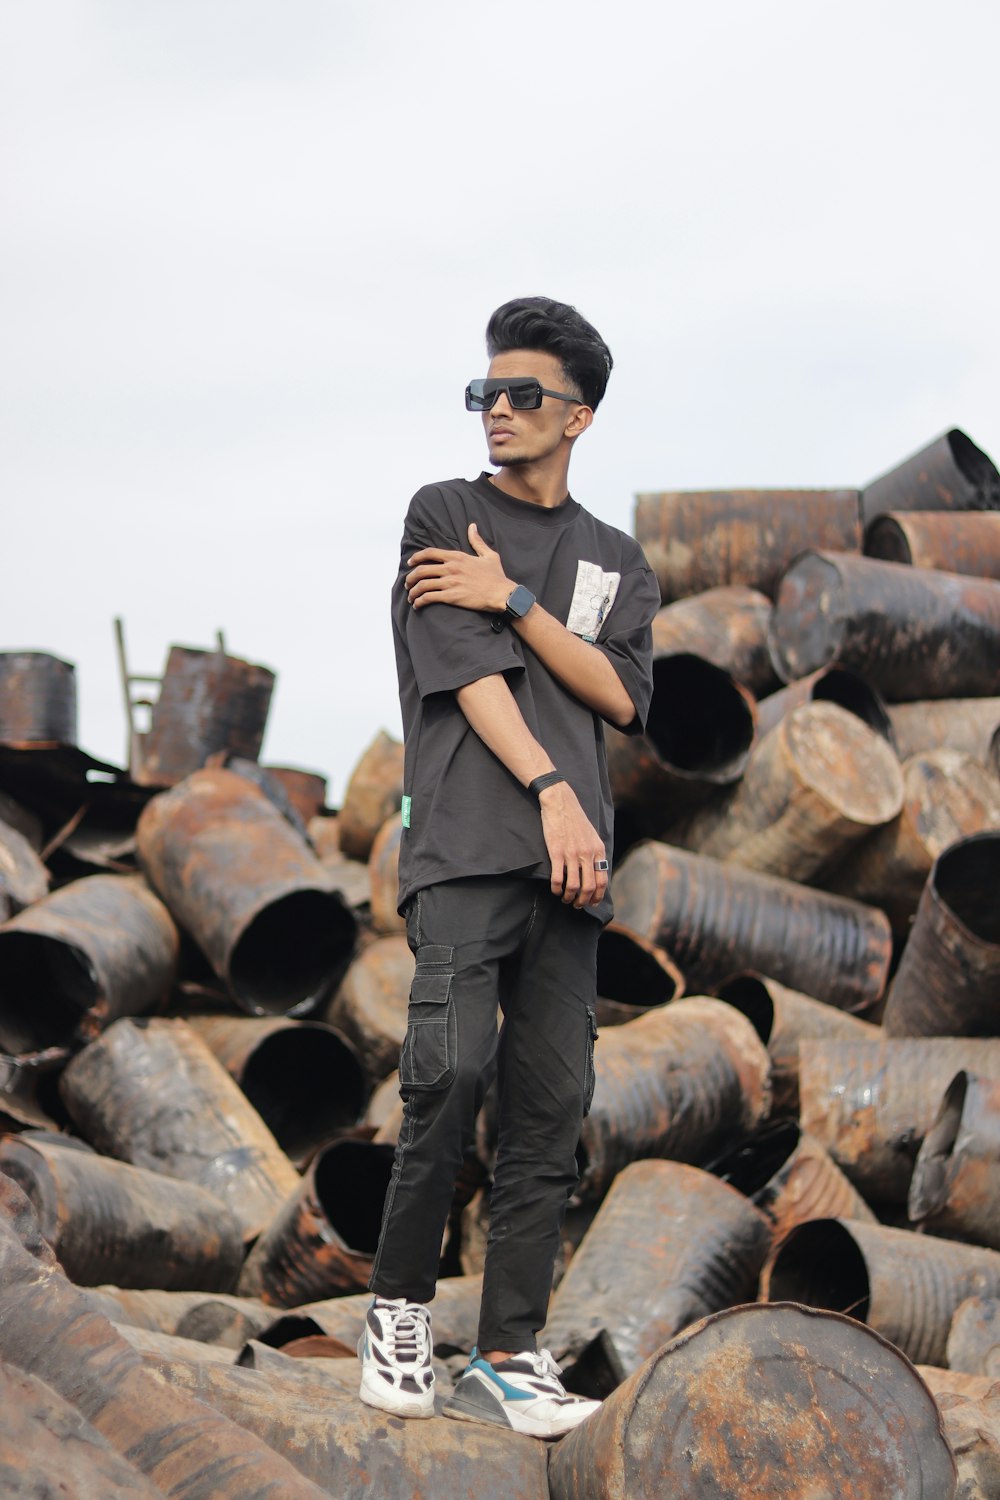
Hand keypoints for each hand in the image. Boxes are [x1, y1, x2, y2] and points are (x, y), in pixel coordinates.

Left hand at [406, 523, 512, 612]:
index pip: (429, 553)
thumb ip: (477, 541)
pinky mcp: (451, 597)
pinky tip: (417, 605)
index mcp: (457, 557)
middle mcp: (451, 568)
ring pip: (422, 585)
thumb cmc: (496, 576)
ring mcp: (450, 582)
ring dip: (413, 592)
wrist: (502, 594)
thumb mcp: (488, 555)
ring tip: (411, 597)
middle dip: (410, 577)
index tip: (410, 562)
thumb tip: (472, 526)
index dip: (416, 557)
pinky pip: (429, 598)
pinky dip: (419, 601)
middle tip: (407, 584)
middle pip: (421, 570)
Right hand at [537, 781, 608, 908]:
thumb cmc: (575, 820)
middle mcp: (587, 854)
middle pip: (589, 887)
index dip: (597, 896)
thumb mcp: (592, 836)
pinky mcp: (556, 852)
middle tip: (577, 905)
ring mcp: (572, 854)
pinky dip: (556, 888)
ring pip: (574, 885)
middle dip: (583, 901)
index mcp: (598, 850)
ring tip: (565, 899)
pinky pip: (558, 878)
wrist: (561, 803)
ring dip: (569, 897)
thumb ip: (595, 853)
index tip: (591, 903)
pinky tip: (555, 890)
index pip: (602, 881)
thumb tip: (596, 871)